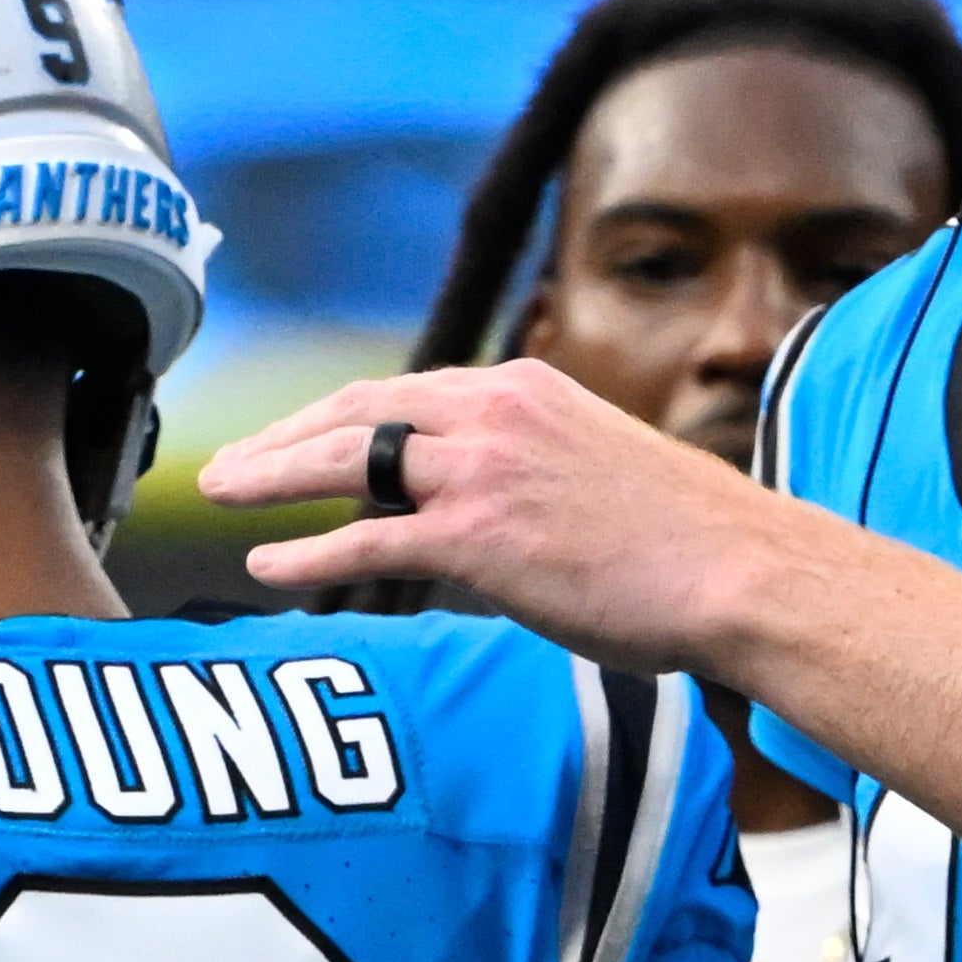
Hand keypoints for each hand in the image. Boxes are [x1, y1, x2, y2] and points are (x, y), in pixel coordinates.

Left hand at [199, 364, 792, 666]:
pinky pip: (366, 543)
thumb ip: (532, 473)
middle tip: (231, 465)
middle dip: (284, 437)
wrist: (739, 571)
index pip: (406, 394)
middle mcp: (493, 413)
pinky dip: (306, 554)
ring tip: (222, 495)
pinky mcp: (477, 536)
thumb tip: (494, 514)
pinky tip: (265, 563)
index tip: (298, 438)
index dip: (339, 417)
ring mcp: (481, 472)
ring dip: (271, 476)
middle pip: (357, 411)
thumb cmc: (688, 541)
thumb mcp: (599, 470)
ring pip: (345, 461)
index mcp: (524, 389)